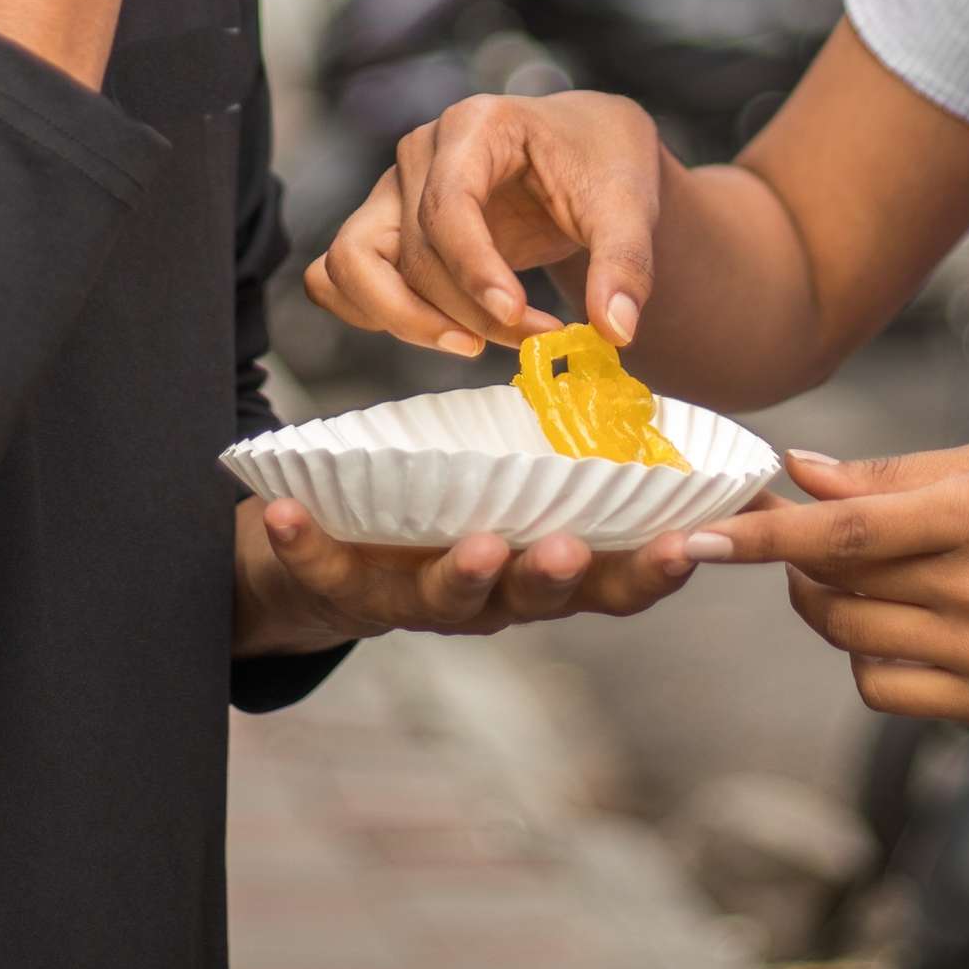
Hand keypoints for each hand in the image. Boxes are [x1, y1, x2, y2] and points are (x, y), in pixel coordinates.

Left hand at [235, 498, 700, 654]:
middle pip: (533, 598)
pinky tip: (282, 513)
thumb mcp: (517, 485)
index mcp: (540, 568)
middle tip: (569, 547)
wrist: (336, 559)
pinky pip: (323, 570)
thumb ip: (569, 452)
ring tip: (475, 545)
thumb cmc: (452, 510)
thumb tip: (633, 370)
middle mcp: (489, 596)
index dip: (650, 572)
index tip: (687, 545)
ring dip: (461, 574)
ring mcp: (415, 598)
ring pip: (444, 598)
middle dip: (553, 575)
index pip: (610, 581)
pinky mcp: (341, 587)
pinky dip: (304, 544)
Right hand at [306, 90, 668, 357]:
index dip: (473, 270)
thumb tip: (615, 331)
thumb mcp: (630, 205)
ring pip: (353, 264)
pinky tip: (439, 332)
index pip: (447, 205)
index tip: (517, 317)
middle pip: (410, 249)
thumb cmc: (602, 162)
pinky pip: (339, 276)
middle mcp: (421, 153)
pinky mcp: (386, 229)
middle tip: (538, 341)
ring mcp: (394, 191)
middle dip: (468, 311)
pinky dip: (370, 312)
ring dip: (405, 318)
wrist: (588, 151)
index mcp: (476, 126)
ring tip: (475, 345)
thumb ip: (626, 265)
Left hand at [689, 445, 968, 723]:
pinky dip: (868, 657)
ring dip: (826, 606)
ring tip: (853, 573)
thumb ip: (897, 474)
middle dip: (793, 562)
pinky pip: (886, 691)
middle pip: (838, 586)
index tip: (700, 535)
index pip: (846, 529)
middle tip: (794, 535)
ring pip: (852, 639)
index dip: (764, 536)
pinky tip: (895, 625)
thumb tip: (802, 471)